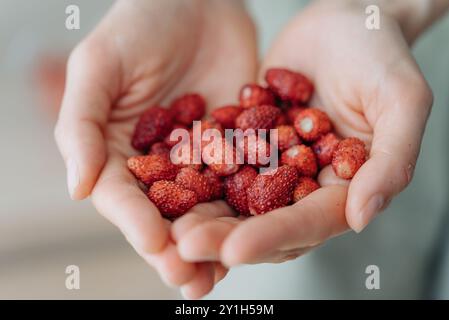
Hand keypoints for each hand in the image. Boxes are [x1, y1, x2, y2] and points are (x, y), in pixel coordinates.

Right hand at [54, 0, 256, 298]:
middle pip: (165, 214)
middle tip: (191, 279)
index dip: (136, 223)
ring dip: (215, 242)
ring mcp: (200, 160)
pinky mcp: (238, 149)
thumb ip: (80, 125)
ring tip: (222, 275)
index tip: (156, 245)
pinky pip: (246, 182)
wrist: (199, 3)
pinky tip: (262, 234)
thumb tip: (75, 189)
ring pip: (206, 208)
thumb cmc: (139, 25)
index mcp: (117, 151)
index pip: (122, 196)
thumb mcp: (99, 66)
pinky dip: (252, 209)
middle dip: (177, 247)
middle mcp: (158, 164)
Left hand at [173, 0, 432, 287]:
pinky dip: (194, 174)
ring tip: (169, 226)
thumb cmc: (381, 55)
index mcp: (343, 187)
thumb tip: (361, 218)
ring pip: (235, 199)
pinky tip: (164, 182)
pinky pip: (219, 161)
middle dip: (225, 235)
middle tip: (187, 245)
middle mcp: (305, 185)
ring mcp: (273, 164)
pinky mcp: (248, 140)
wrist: (343, 20)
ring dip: (203, 214)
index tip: (235, 249)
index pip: (308, 223)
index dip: (273, 237)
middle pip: (265, 221)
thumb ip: (391, 160)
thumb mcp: (401, 101)